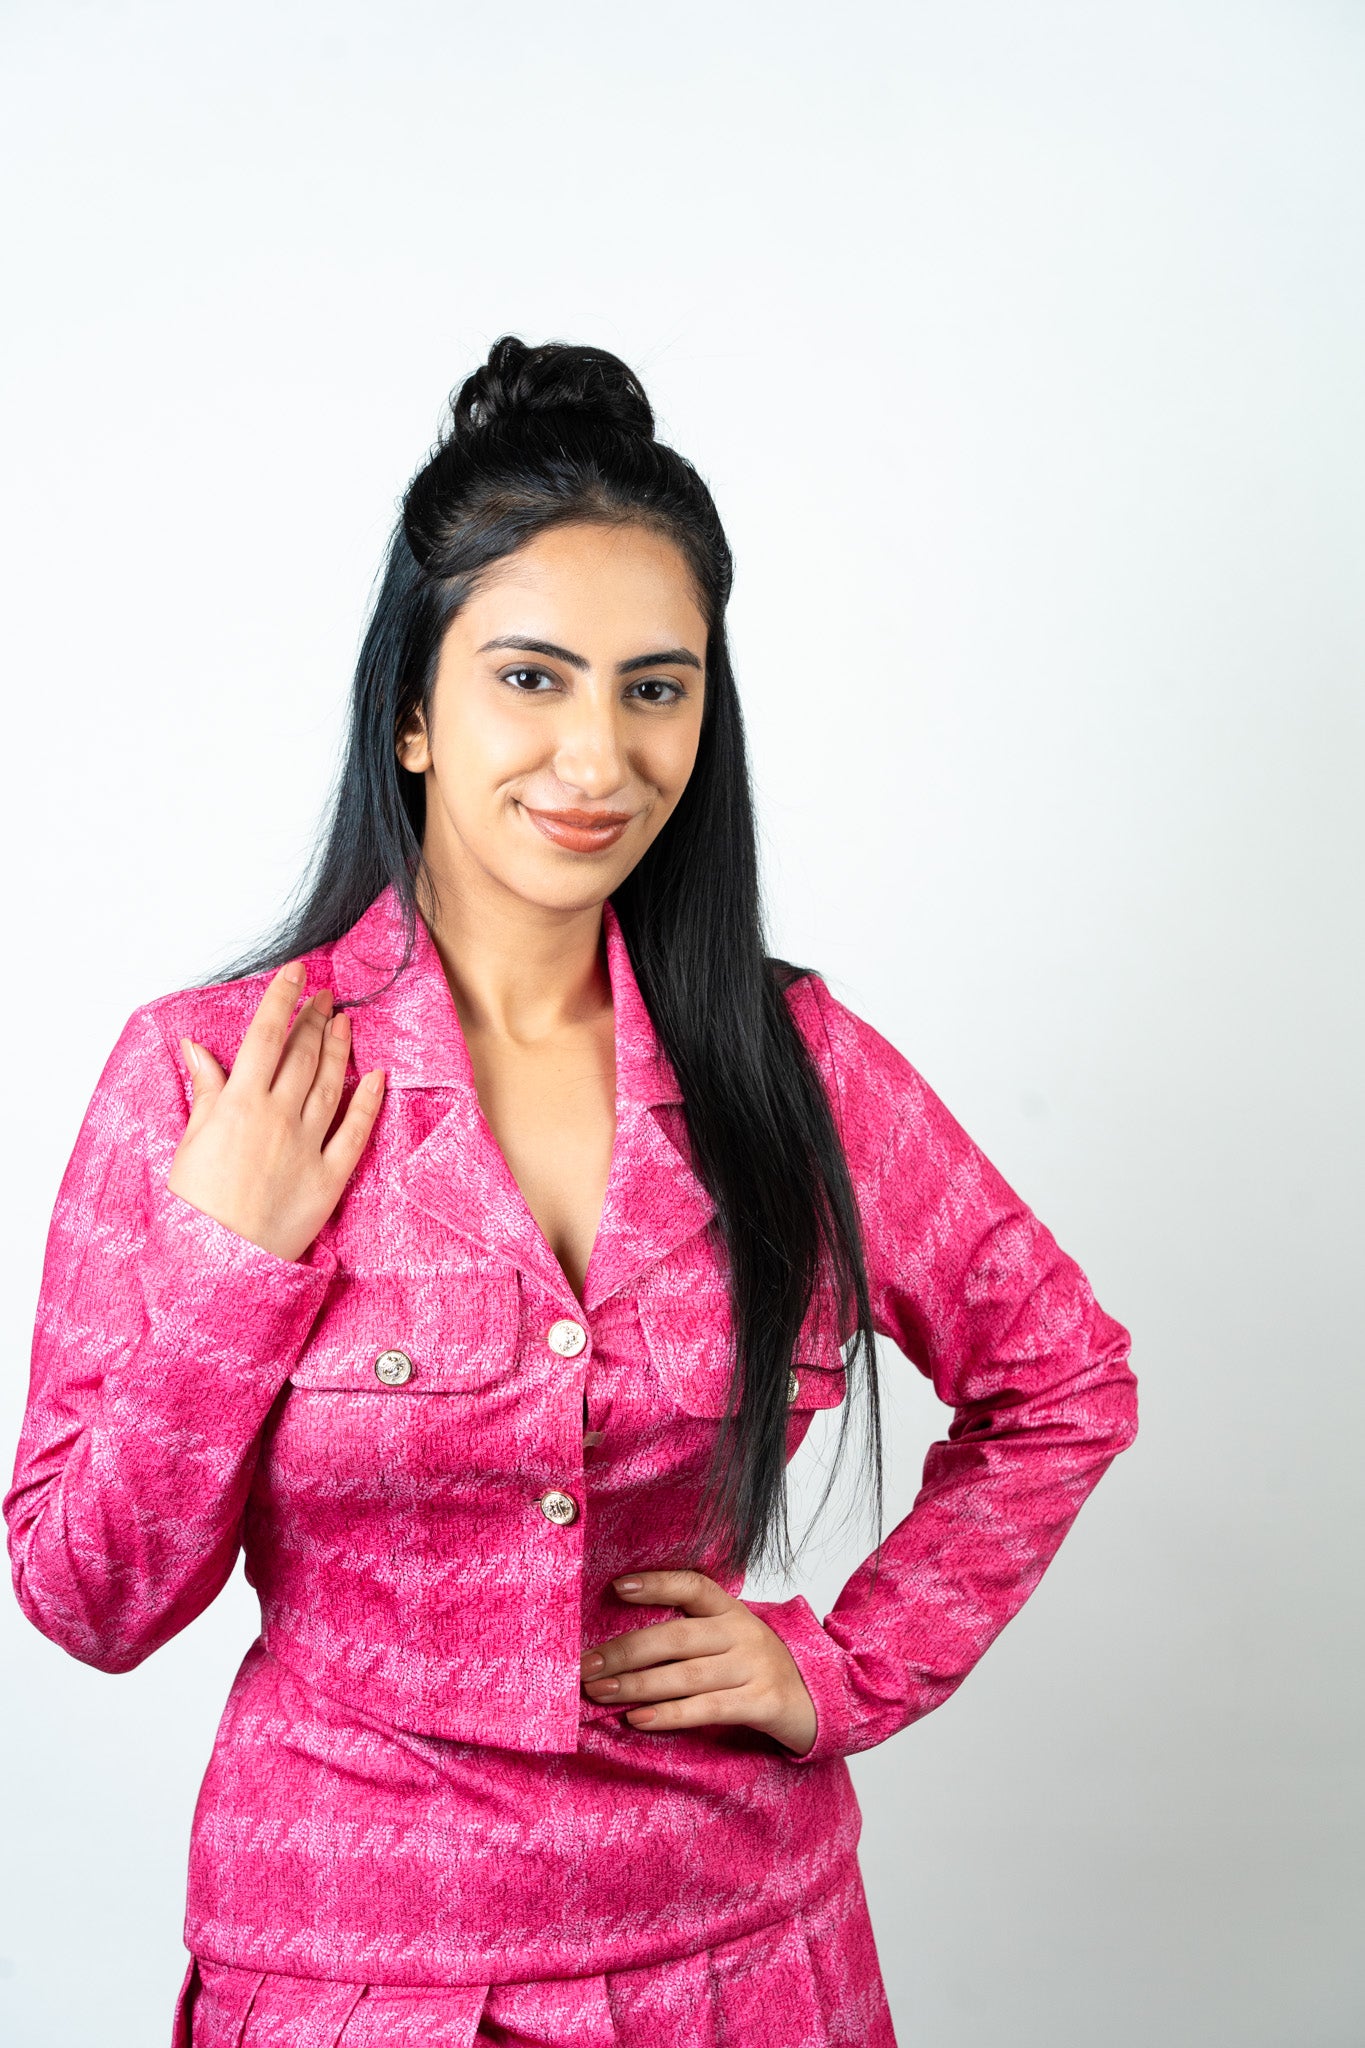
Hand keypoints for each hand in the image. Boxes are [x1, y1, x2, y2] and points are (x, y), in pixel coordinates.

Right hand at [166, 961, 385, 1262]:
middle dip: (314, 1019)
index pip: (265, 1035)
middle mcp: (277, 1115)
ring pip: (330, 1083)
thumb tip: (196, 1048)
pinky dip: (368, 1101)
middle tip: (325, 996)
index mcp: (238, 1103)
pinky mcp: (330, 1176)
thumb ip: (204, 1090)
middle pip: (301, 1054)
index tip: (296, 974)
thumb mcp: (189, 1140)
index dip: (282, 999)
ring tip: (345, 1022)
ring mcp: (307, 1144)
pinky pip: (355, 1130)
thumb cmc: (195, 1205)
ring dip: (339, 1048)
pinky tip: (378, 1077)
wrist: (218, 1261)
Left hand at [581, 1569, 817, 1756]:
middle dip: (626, 1651)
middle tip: (586, 1665)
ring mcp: (754, 1668)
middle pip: (677, 1638)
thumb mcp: (731, 1639)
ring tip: (600, 1692)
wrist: (817, 1700)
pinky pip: (706, 1709)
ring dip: (637, 1685)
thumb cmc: (757, 1669)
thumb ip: (691, 1635)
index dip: (657, 1584)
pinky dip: (668, 1714)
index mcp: (732, 1611)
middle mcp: (743, 1634)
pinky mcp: (761, 1703)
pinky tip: (637, 1718)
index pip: (693, 1586)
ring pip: (685, 1676)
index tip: (617, 1588)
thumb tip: (621, 1646)